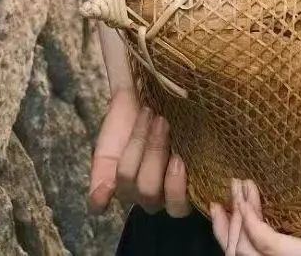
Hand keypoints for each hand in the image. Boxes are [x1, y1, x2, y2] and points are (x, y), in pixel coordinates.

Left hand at [87, 85, 191, 217]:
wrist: (144, 93)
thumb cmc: (173, 110)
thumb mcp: (188, 116)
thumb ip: (202, 133)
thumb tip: (198, 147)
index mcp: (176, 189)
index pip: (177, 207)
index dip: (176, 188)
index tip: (179, 159)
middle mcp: (153, 195)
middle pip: (149, 190)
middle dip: (155, 152)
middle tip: (162, 121)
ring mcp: (127, 189)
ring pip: (128, 179)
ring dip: (137, 144)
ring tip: (147, 114)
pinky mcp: (104, 178)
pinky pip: (98, 201)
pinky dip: (100, 196)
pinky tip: (104, 188)